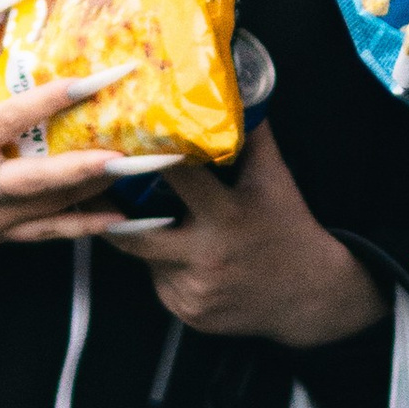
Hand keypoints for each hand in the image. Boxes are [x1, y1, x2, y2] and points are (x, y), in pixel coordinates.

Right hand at [0, 0, 134, 271]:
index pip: (12, 118)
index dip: (55, 98)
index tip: (96, 78)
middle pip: (42, 178)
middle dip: (91, 162)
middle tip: (136, 146)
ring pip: (54, 208)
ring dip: (101, 189)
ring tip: (145, 169)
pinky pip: (50, 236)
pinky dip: (88, 228)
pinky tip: (124, 217)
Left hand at [95, 119, 385, 345]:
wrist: (310, 296)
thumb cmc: (290, 230)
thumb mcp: (275, 181)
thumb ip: (253, 138)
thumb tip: (237, 95)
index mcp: (226, 218)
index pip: (179, 180)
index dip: (150, 159)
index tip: (125, 142)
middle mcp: (205, 258)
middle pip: (135, 234)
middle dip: (114, 213)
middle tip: (98, 192)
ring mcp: (193, 290)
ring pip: (146, 258)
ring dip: (145, 239)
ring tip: (145, 218)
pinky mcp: (187, 312)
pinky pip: (159, 282)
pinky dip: (163, 266)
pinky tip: (184, 255)